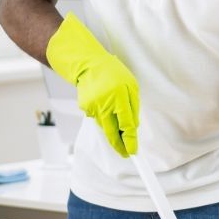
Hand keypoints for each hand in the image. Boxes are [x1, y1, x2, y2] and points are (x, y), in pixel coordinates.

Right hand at [45, 13, 138, 157]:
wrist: (88, 64)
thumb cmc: (114, 74)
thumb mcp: (131, 86)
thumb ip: (133, 107)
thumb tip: (133, 127)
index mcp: (120, 96)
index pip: (127, 125)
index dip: (131, 141)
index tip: (133, 152)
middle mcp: (105, 104)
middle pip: (112, 133)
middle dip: (119, 146)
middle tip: (125, 153)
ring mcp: (93, 107)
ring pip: (105, 127)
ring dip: (112, 128)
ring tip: (114, 115)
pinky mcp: (85, 108)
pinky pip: (98, 118)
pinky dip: (103, 116)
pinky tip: (103, 103)